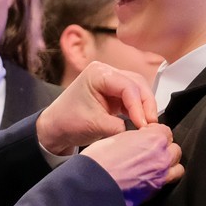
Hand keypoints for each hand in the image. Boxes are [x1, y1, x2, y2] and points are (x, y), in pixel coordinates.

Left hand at [36, 61, 159, 152]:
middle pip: (137, 84)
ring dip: (145, 108)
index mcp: (98, 73)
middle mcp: (107, 73)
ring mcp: (111, 82)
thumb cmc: (67, 122)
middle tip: (150, 126)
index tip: (143, 125)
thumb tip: (141, 132)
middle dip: (146, 105)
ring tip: (147, 126)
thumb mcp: (95, 125)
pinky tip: (141, 123)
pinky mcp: (115, 94)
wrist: (55, 129)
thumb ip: (120, 127)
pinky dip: (139, 110)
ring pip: (139, 90)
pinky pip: (134, 99)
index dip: (139, 106)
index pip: (128, 86)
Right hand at [80, 125, 182, 205]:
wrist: (94, 185)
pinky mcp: (155, 191)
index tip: (147, 137)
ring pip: (176, 167)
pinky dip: (163, 179)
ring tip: (155, 165)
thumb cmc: (100, 161)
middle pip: (174, 149)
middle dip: (164, 149)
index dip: (154, 133)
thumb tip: (137, 141)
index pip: (165, 131)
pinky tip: (150, 178)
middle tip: (149, 151)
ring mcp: (161, 176)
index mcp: (153, 139)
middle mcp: (162, 157)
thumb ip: (135, 138)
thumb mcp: (116, 138)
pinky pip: (169, 182)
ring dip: (168, 165)